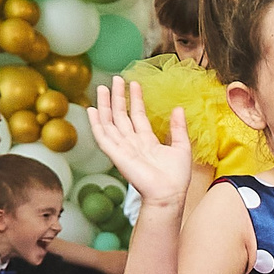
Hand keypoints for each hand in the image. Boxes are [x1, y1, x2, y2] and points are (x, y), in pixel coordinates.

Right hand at [87, 79, 192, 208]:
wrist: (169, 194)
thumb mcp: (182, 147)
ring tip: (103, 88)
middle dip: (118, 97)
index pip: (138, 115)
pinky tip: (92, 110)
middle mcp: (133, 143)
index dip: (136, 99)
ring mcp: (123, 148)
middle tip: (116, 79)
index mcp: (147, 141)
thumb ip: (178, 128)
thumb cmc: (177, 177)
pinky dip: (96, 124)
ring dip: (105, 105)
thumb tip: (177, 108)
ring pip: (110, 122)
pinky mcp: (116, 154)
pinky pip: (103, 136)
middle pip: (122, 115)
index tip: (134, 83)